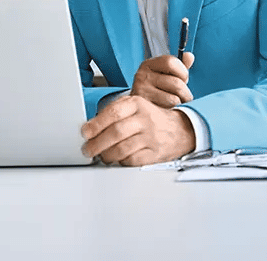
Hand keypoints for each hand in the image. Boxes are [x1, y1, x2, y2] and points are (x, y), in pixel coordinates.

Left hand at [81, 95, 195, 165]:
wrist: (181, 129)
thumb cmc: (150, 118)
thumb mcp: (134, 107)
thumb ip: (114, 113)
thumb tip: (90, 128)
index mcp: (136, 104)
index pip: (113, 113)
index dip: (96, 124)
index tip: (85, 132)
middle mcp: (145, 119)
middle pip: (116, 132)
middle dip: (97, 143)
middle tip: (87, 149)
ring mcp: (151, 137)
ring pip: (123, 148)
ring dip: (107, 155)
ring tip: (100, 156)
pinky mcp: (156, 153)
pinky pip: (133, 160)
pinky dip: (121, 161)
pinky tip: (117, 159)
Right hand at [130, 52, 193, 107]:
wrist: (140, 108)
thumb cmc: (157, 90)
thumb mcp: (166, 76)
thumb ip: (179, 66)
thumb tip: (190, 56)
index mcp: (149, 64)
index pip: (171, 62)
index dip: (183, 72)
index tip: (182, 79)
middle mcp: (142, 75)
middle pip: (176, 83)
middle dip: (185, 92)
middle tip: (181, 96)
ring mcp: (142, 90)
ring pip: (175, 97)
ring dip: (181, 102)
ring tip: (175, 103)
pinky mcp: (145, 105)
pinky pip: (169, 107)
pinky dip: (174, 109)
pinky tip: (168, 109)